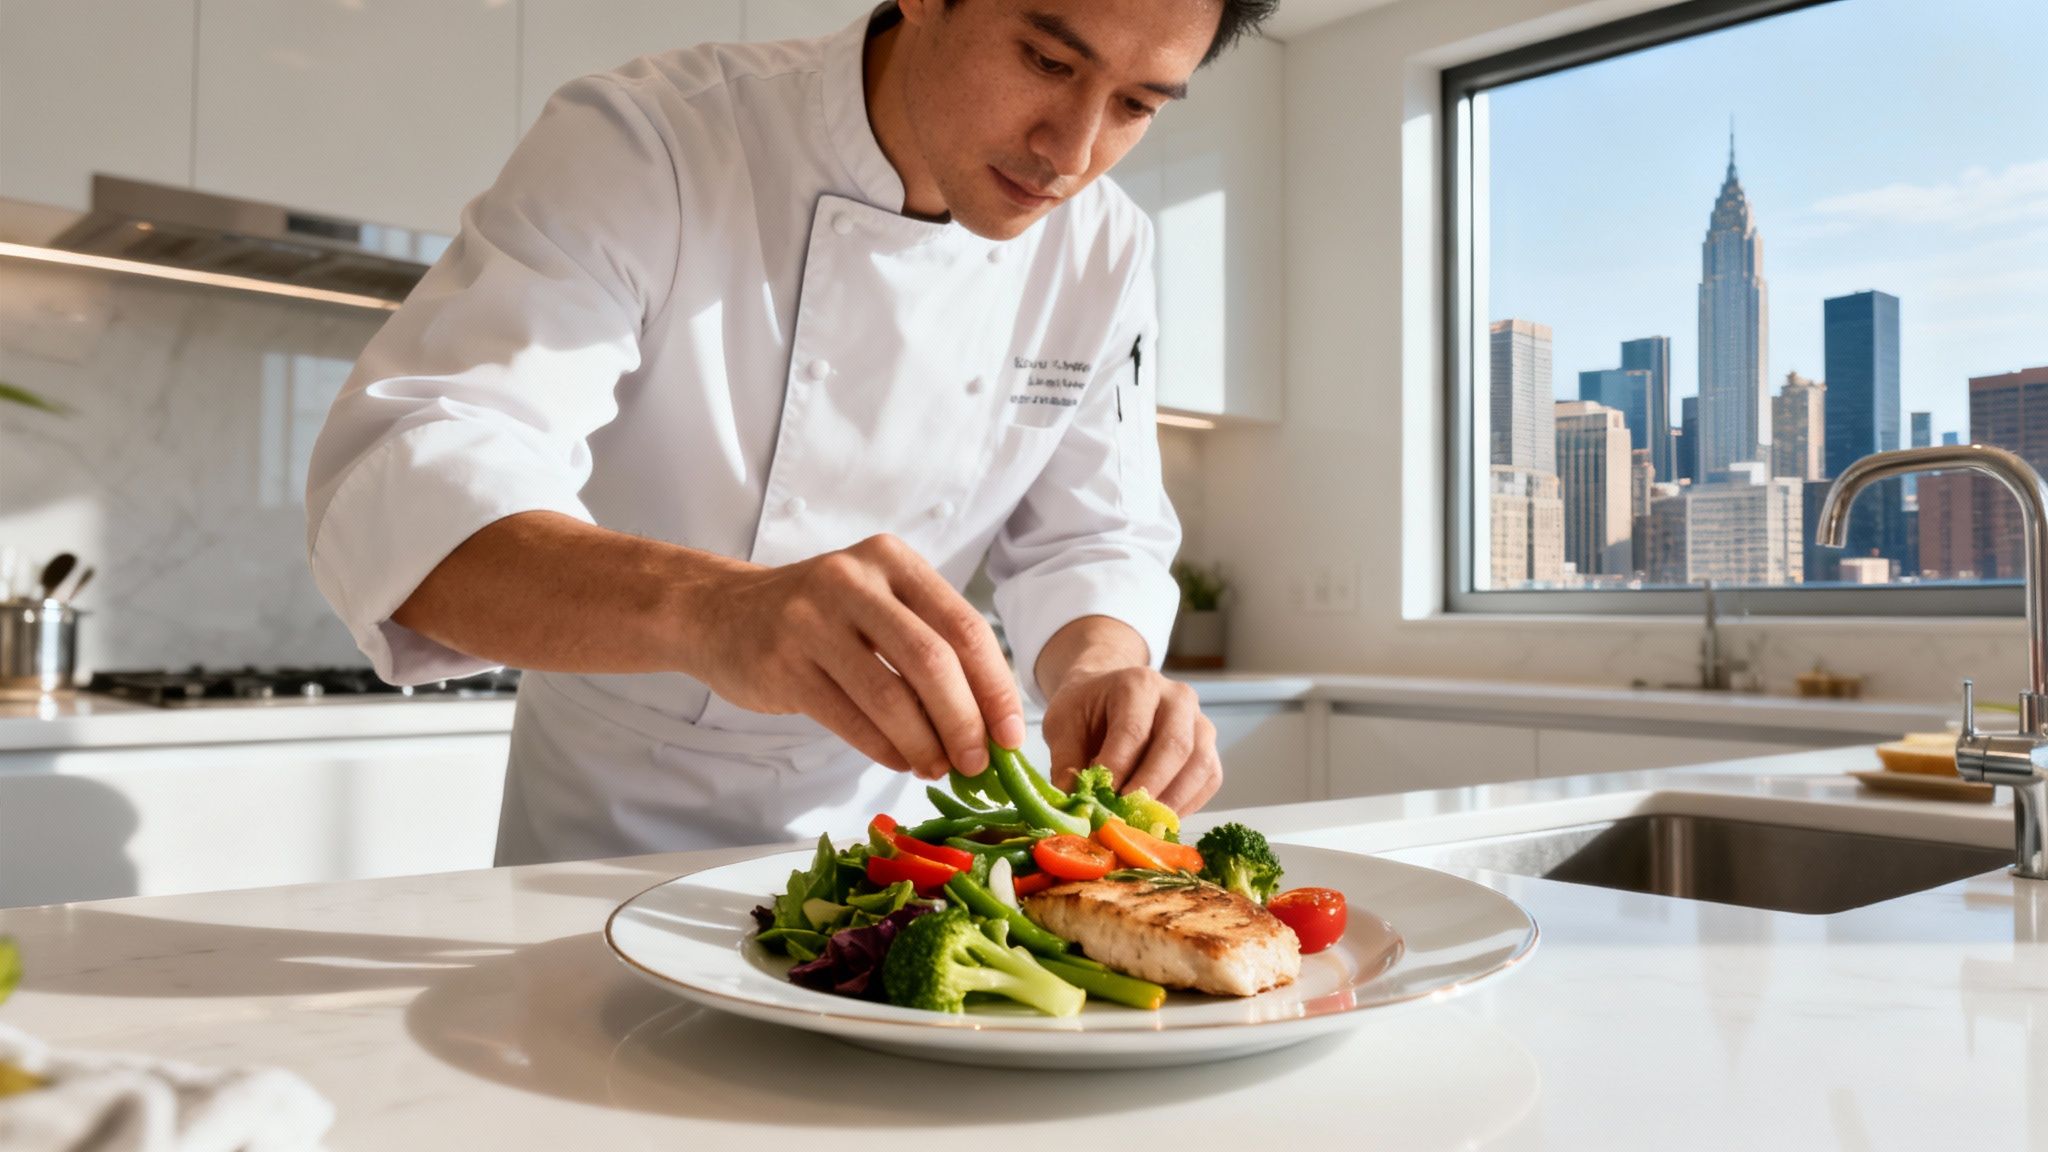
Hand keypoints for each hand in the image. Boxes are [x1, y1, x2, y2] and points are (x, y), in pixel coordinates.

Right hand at [686, 534, 1024, 779]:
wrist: (721, 613)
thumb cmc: (820, 617)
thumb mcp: (877, 604)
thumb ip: (930, 645)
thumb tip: (992, 722)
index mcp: (891, 560)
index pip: (964, 627)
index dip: (996, 688)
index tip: (1012, 736)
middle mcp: (853, 580)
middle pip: (933, 661)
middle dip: (965, 722)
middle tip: (978, 763)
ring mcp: (811, 620)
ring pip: (890, 696)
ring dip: (924, 744)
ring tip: (937, 767)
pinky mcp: (782, 664)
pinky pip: (849, 718)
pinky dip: (884, 749)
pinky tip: (900, 761)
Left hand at [1041, 667, 1220, 813]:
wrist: (1107, 697)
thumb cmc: (1086, 710)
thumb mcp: (1062, 725)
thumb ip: (1066, 761)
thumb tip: (1075, 802)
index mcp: (1138, 684)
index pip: (1133, 731)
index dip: (1118, 769)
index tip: (1100, 798)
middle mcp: (1177, 697)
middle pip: (1175, 746)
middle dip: (1148, 788)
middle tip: (1124, 817)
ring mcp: (1200, 721)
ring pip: (1199, 765)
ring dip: (1171, 801)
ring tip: (1141, 822)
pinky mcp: (1208, 748)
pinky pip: (1209, 780)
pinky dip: (1187, 804)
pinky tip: (1159, 817)